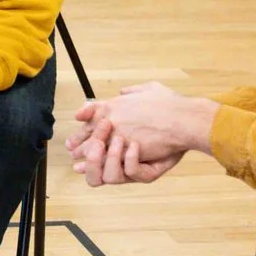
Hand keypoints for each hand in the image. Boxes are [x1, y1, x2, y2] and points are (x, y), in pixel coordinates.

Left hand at [66, 83, 214, 187]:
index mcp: (115, 104)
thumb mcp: (150, 88)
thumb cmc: (171, 104)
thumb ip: (133, 91)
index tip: (78, 125)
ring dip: (87, 155)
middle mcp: (111, 118)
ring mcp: (116, 134)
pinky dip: (99, 163)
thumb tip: (122, 92)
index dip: (83, 121)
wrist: (182, 119)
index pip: (90, 112)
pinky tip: (94, 167)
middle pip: (87, 132)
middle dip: (79, 142)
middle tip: (72, 149)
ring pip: (93, 147)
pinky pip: (106, 158)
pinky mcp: (125, 149)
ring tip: (79, 163)